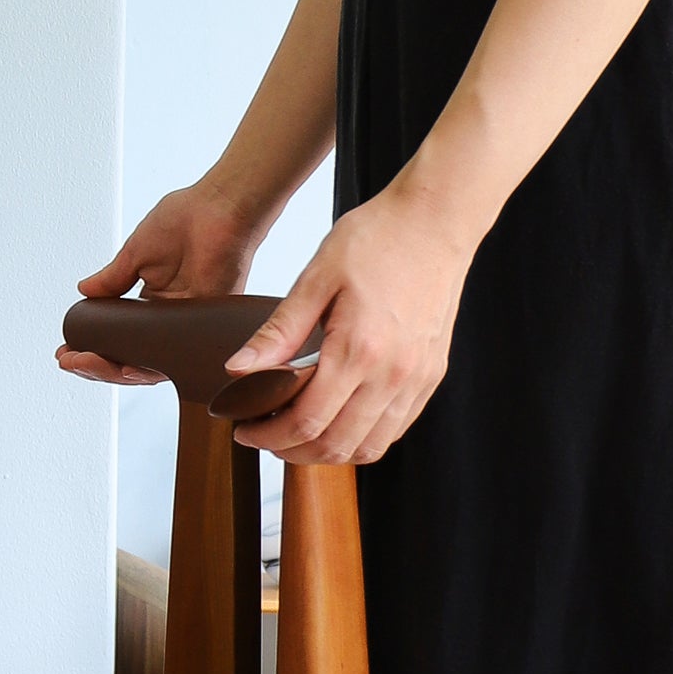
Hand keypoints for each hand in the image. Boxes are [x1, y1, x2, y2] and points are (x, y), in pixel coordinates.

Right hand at [57, 176, 269, 386]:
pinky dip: (147, 367)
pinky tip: (123, 368)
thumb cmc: (188, 221)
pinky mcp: (203, 329)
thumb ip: (112, 279)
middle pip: (128, 358)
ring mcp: (186, 327)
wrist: (219, 208)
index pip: (119, 337)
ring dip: (113, 370)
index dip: (91, 348)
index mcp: (153, 303)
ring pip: (148, 366)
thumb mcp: (135, 253)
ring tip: (85, 362)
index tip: (66, 348)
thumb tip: (84, 291)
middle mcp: (169, 320)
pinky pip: (175, 359)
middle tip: (69, 360)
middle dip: (95, 364)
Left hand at [220, 174, 470, 463]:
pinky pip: (395, 428)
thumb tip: (237, 369)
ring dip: (328, 452)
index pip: (306, 422)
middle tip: (263, 436)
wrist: (435, 221)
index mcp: (359, 350)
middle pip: (336, 446)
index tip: (244, 430)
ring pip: (369, 447)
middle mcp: (393, 374)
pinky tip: (337, 419)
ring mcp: (417, 379)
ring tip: (295, 434)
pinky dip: (361, 438)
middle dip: (291, 451)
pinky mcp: (431, 375)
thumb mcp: (315, 278)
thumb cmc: (377, 239)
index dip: (268, 436)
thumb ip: (278, 331)